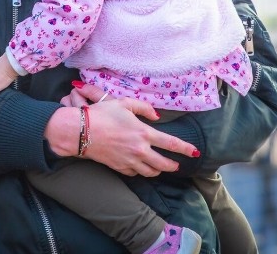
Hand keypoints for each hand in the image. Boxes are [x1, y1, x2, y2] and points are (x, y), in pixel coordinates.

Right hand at [46, 83, 199, 176]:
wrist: (81, 131)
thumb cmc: (102, 114)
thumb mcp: (123, 103)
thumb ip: (143, 108)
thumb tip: (156, 116)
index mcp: (144, 133)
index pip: (172, 144)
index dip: (186, 149)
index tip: (195, 152)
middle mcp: (140, 150)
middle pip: (164, 164)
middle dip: (173, 166)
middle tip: (176, 165)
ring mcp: (130, 161)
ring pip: (151, 172)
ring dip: (158, 170)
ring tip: (159, 166)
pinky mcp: (120, 167)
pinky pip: (136, 173)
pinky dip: (141, 171)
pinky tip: (140, 166)